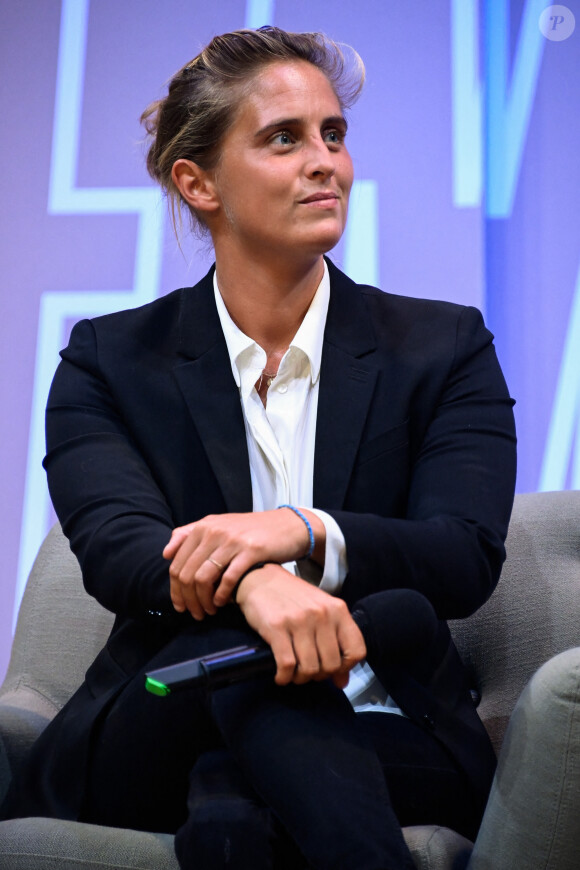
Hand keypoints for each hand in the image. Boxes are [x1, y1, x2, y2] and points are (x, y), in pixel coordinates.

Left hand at [163, 509, 324, 618]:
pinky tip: (224, 603)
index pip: (177, 564)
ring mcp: (232, 540)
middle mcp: (214, 531)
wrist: (287, 526)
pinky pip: (228, 579)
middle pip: (187, 574)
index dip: (175, 590)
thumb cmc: (251, 531)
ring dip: (203, 601)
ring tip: (209, 611)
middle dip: (188, 599)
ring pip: (203, 578)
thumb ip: (190, 534)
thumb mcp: (219, 526)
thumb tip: (166, 553)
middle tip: (195, 614)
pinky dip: (222, 596)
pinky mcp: (251, 550)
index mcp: (203, 527)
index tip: (181, 606)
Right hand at [235, 563, 365, 687]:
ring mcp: (299, 620)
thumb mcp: (320, 612)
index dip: (346, 668)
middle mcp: (322, 614)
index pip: (356, 650)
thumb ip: (335, 642)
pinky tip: (281, 675)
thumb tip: (342, 681)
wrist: (260, 579)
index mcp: (338, 609)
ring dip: (300, 678)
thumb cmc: (292, 597)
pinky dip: (284, 676)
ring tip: (294, 673)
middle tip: (308, 671)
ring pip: (310, 668)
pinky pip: (287, 665)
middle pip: (331, 664)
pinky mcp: (277, 627)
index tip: (333, 670)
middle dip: (319, 675)